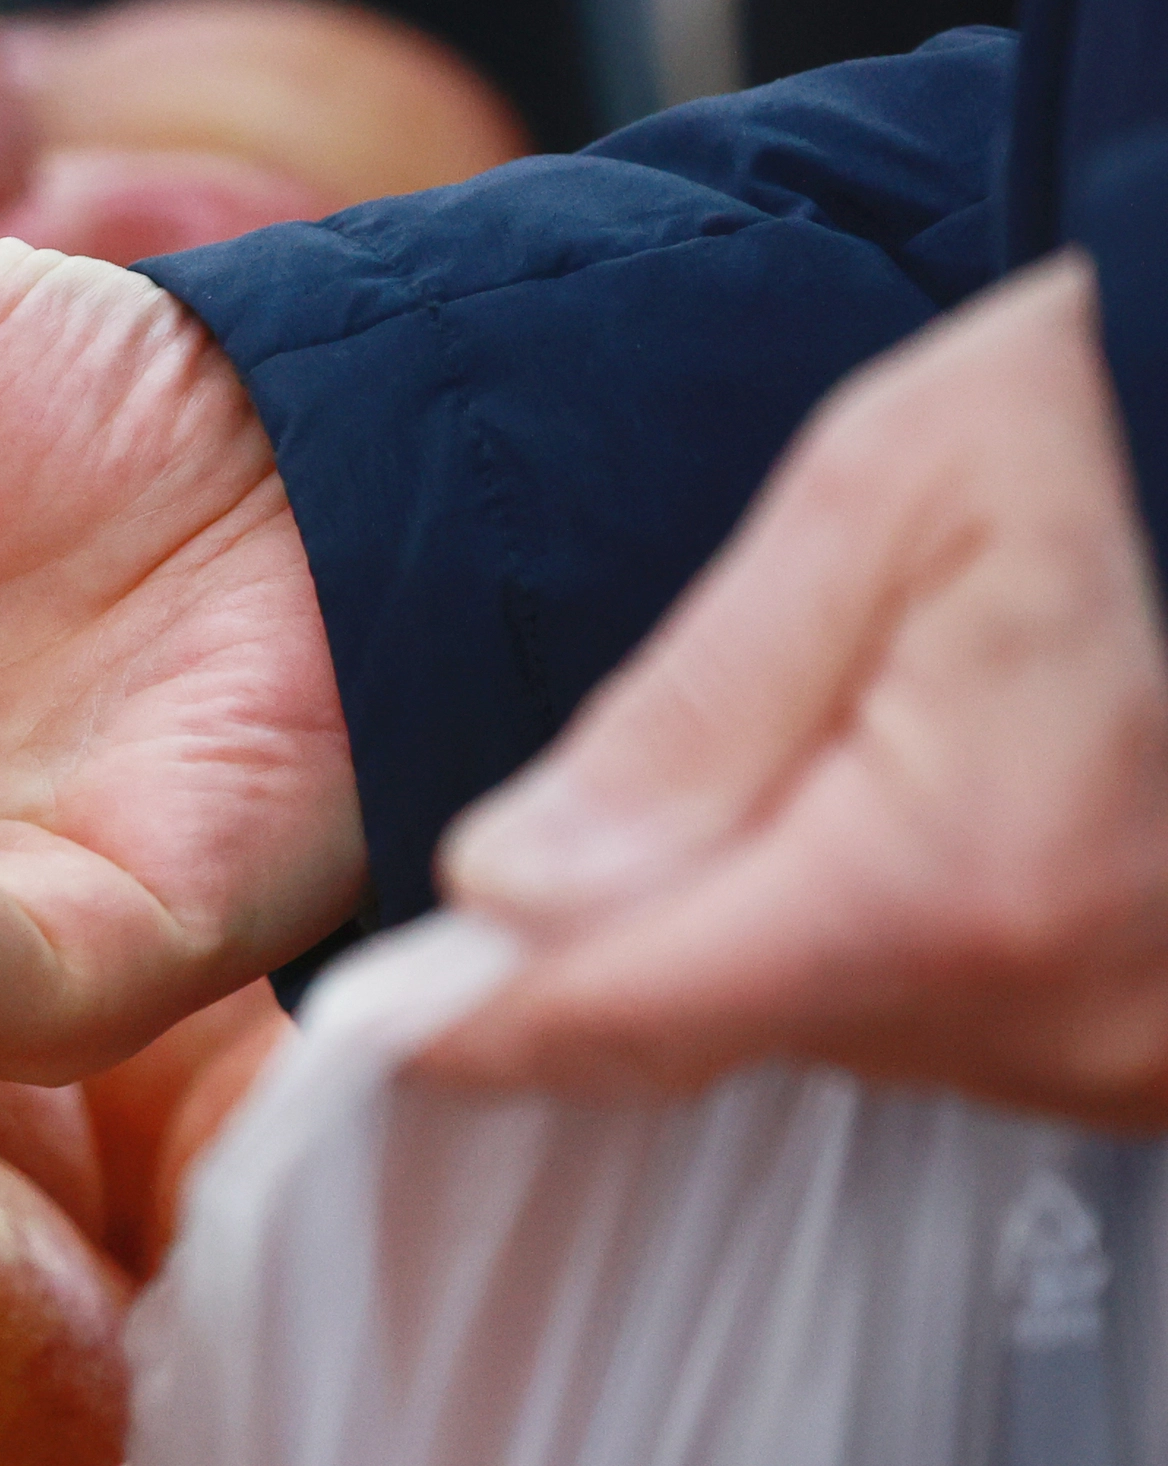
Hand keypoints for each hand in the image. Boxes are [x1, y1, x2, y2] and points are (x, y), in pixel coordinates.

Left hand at [420, 252, 1167, 1120]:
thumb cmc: (1139, 411)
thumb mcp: (889, 499)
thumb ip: (688, 715)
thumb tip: (501, 888)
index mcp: (953, 885)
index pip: (623, 1021)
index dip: (473, 1023)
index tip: (375, 1022)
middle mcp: (1058, 1013)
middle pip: (736, 1028)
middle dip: (650, 927)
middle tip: (646, 782)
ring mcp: (1142, 1054)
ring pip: (850, 1032)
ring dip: (793, 921)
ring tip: (864, 735)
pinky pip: (975, 1024)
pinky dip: (912, 933)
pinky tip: (953, 796)